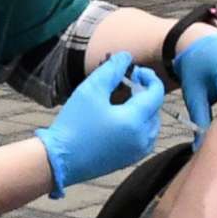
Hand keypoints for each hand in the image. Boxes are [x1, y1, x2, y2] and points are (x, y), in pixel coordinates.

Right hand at [35, 51, 163, 197]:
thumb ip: (112, 70)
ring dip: (143, 110)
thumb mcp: (91, 90)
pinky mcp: (128, 160)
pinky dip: (138, 126)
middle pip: (155, 109)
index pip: (156, 93)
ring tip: (124, 103)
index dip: (150, 78)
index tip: (137, 71)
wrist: (59, 159)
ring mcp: (136, 152)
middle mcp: (141, 138)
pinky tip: (120, 121)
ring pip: (151, 125)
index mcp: (135, 120)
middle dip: (146, 94)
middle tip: (128, 85)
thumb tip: (126, 57)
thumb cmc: (73, 124)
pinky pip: (144, 139)